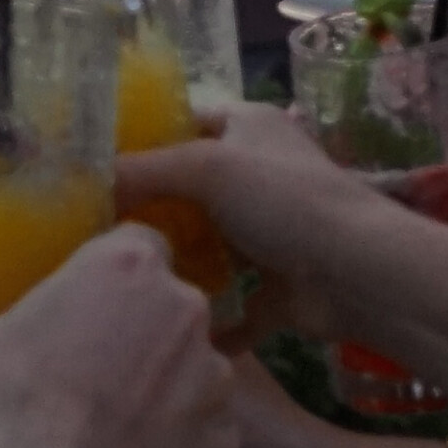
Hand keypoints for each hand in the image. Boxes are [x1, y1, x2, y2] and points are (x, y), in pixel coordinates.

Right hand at [0, 225, 242, 447]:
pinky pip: (206, 435)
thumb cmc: (8, 413)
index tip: (76, 307)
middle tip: (83, 371)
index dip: (106, 276)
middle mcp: (184, 310)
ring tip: (106, 426)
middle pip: (166, 307)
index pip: (135, 245)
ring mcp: (215, 378)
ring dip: (160, 391)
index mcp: (124, 269)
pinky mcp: (225, 441)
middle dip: (134, 333)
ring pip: (191, 371)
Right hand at [108, 103, 383, 318]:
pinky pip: (234, 304)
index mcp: (249, 127)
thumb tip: (89, 182)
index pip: (185, 120)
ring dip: (177, 263)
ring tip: (118, 278)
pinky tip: (165, 327)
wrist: (358, 274)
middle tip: (92, 232)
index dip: (143, 138)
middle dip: (150, 210)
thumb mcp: (206, 168)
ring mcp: (271, 232)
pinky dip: (210, 317)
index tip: (91, 168)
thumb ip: (144, 171)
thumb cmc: (285, 201)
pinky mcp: (279, 285)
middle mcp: (260, 174)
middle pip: (192, 188)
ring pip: (211, 246)